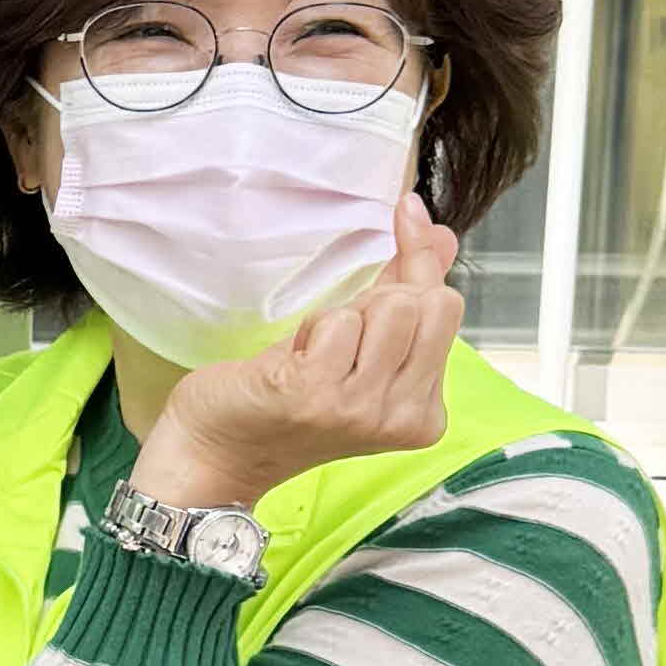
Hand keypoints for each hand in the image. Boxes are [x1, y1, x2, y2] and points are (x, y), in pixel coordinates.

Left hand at [135, 194, 462, 512]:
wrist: (217, 452)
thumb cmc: (288, 397)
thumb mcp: (360, 348)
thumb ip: (405, 292)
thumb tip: (442, 235)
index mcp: (424, 413)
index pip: (447, 309)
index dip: (420, 262)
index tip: (406, 213)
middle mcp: (401, 417)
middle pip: (429, 302)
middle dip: (381, 298)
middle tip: (339, 337)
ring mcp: (361, 409)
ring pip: (390, 306)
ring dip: (342, 315)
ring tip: (315, 353)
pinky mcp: (316, 393)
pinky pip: (336, 321)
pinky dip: (311, 328)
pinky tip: (292, 362)